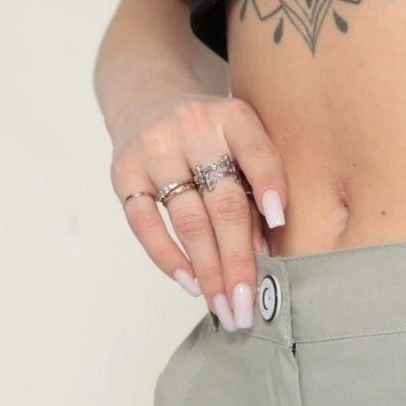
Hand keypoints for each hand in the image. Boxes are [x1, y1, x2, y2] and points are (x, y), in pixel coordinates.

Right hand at [109, 91, 288, 330]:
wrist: (148, 98)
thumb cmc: (210, 138)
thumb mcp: (239, 145)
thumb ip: (254, 190)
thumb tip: (265, 257)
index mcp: (231, 118)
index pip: (255, 152)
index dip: (270, 184)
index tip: (280, 222)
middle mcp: (193, 129)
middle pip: (223, 204)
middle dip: (239, 261)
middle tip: (249, 305)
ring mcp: (155, 149)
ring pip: (189, 221)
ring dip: (209, 271)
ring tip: (225, 307)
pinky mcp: (124, 171)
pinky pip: (145, 223)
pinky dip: (168, 257)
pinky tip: (190, 283)